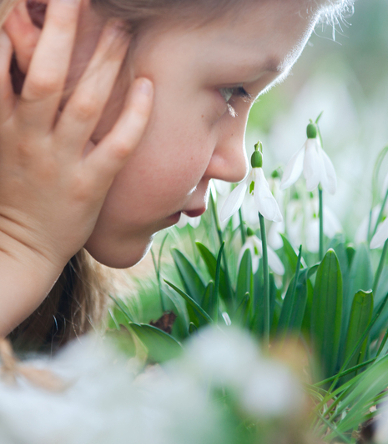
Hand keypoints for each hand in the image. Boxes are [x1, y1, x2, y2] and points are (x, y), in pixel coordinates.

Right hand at [0, 0, 153, 330]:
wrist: (18, 249)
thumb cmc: (10, 191)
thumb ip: (5, 101)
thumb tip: (14, 55)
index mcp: (0, 125)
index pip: (3, 68)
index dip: (11, 34)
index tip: (29, 1)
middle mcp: (28, 138)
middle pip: (46, 75)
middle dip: (64, 31)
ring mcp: (61, 162)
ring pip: (84, 103)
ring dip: (104, 62)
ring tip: (120, 28)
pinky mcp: (91, 185)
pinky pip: (118, 145)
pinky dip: (134, 115)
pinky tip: (147, 86)